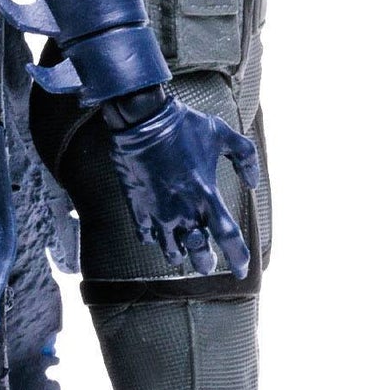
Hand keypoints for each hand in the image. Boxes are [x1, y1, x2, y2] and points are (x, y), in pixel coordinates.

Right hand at [106, 98, 262, 276]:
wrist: (142, 118)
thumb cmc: (185, 124)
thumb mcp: (223, 133)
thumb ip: (245, 157)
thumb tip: (252, 183)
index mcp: (206, 194)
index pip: (228, 237)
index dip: (238, 259)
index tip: (242, 270)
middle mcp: (183, 210)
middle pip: (198, 253)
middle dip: (205, 262)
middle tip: (208, 262)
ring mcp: (158, 211)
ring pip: (170, 251)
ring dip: (180, 253)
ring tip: (183, 248)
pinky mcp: (137, 208)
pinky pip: (145, 236)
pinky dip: (153, 238)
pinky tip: (157, 233)